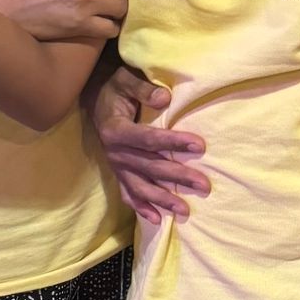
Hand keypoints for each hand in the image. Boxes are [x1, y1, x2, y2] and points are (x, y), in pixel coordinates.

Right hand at [92, 63, 209, 224]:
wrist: (96, 101)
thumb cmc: (114, 89)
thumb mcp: (125, 80)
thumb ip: (143, 89)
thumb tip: (165, 98)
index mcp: (116, 130)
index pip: (149, 139)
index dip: (174, 143)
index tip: (200, 146)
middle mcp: (115, 152)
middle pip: (150, 167)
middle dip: (178, 177)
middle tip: (204, 185)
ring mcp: (116, 166)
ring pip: (141, 187)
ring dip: (163, 199)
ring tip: (184, 210)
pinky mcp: (119, 173)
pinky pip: (129, 194)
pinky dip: (142, 208)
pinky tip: (158, 219)